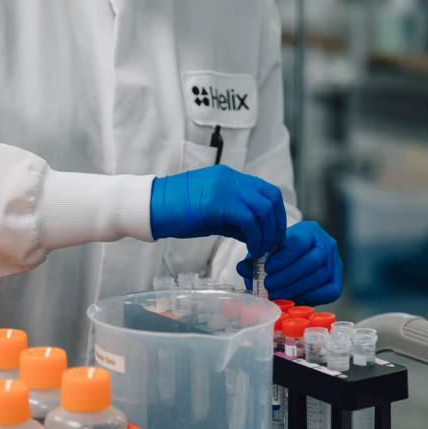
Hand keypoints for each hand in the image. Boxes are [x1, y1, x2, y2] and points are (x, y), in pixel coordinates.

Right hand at [150, 165, 286, 257]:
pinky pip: (248, 219)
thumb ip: (236, 220)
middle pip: (272, 198)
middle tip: (271, 245)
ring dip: (267, 233)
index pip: (267, 191)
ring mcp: (225, 187)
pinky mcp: (218, 202)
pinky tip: (249, 248)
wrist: (151, 208)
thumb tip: (256, 235)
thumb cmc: (177, 213)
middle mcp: (231, 178)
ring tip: (259, 250)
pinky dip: (254, 237)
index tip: (273, 236)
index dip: (276, 215)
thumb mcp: (213, 214)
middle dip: (276, 225)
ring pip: (263, 209)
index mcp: (230, 178)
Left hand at [236, 221, 342, 305]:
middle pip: (311, 261)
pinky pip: (329, 292)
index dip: (284, 258)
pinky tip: (293, 299)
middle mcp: (326, 245)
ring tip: (275, 294)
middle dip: (287, 276)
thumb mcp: (268, 251)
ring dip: (294, 288)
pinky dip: (310, 297)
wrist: (295, 259)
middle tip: (268, 285)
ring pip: (318, 277)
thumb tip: (242, 268)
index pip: (300, 242)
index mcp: (309, 231)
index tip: (267, 268)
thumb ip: (255, 259)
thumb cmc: (280, 254)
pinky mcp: (337, 282)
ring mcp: (335, 263)